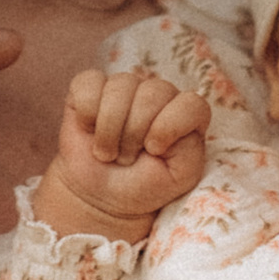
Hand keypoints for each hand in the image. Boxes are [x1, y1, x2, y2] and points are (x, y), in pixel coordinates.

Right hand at [35, 70, 209, 236]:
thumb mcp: (178, 177)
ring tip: (108, 151)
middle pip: (153, 92)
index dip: (171, 126)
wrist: (100, 195)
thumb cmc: (142, 185)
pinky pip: (89, 84)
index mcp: (184, 114)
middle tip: (127, 158)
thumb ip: (189, 150)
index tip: (153, 150)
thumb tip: (164, 124)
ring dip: (109, 129)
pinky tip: (89, 130)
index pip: (191, 104)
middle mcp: (157, 94)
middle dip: (135, 133)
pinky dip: (87, 114)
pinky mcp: (90, 87)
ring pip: (121, 87)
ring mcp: (124, 87)